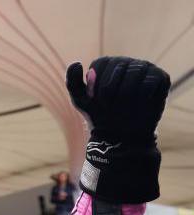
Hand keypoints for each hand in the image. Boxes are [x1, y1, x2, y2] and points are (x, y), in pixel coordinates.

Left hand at [66, 57, 169, 203]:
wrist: (121, 135)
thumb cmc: (99, 115)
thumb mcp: (80, 101)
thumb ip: (73, 82)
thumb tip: (77, 63)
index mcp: (107, 64)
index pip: (100, 64)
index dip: (97, 85)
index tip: (97, 100)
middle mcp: (126, 62)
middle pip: (118, 67)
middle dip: (111, 92)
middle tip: (111, 107)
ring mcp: (145, 68)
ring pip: (135, 72)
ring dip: (126, 96)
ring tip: (124, 107)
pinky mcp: (161, 77)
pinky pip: (150, 82)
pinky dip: (141, 97)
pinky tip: (140, 104)